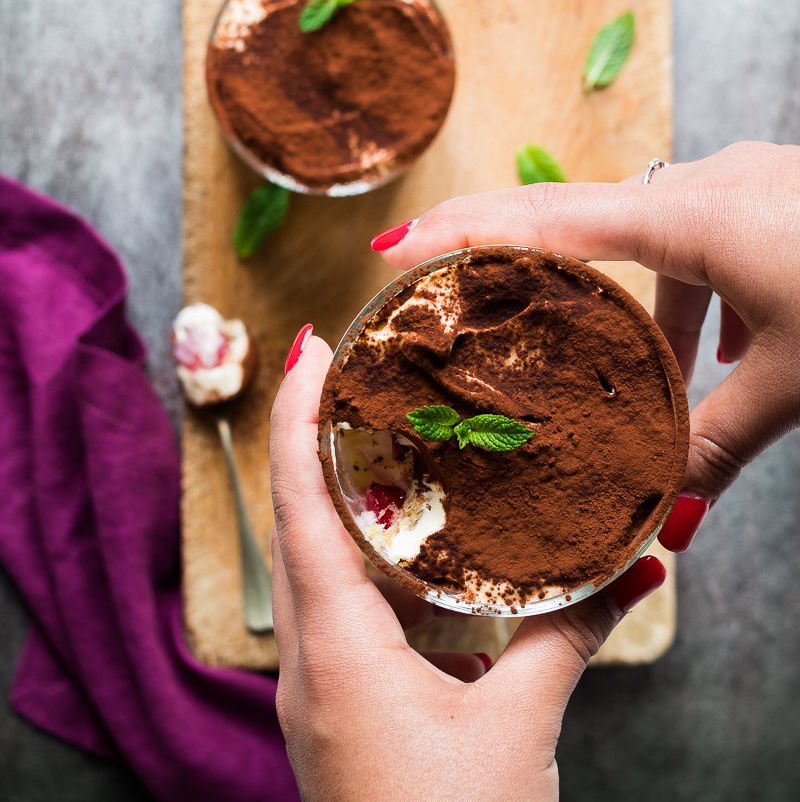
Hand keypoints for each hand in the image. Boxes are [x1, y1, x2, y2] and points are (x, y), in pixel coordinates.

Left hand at [270, 336, 662, 801]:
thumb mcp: (519, 727)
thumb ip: (570, 633)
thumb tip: (636, 558)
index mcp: (338, 649)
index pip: (301, 505)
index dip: (299, 418)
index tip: (310, 347)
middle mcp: (315, 658)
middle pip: (303, 520)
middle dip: (325, 440)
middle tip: (363, 371)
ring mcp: (324, 686)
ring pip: (327, 565)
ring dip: (354, 501)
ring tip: (396, 439)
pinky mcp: (347, 708)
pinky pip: (354, 611)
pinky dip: (384, 563)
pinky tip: (428, 549)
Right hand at [372, 141, 799, 548]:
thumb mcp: (796, 382)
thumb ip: (717, 444)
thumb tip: (662, 522)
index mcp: (691, 215)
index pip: (548, 219)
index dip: (463, 232)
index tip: (395, 247)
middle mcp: (704, 180)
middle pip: (577, 210)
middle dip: (508, 247)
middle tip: (444, 280)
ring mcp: (742, 178)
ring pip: (646, 228)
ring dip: (620, 289)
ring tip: (615, 360)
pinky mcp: (771, 193)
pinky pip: (698, 232)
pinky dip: (684, 286)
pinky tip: (714, 345)